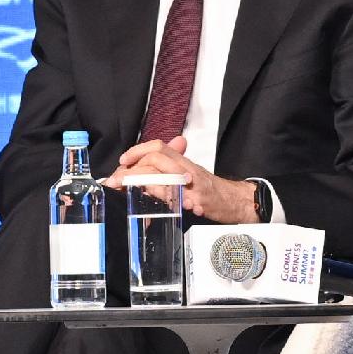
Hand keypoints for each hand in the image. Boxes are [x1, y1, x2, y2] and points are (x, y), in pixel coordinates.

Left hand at [114, 141, 257, 225]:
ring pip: (164, 178)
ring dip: (142, 184)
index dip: (138, 151)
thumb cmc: (209, 188)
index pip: (158, 147)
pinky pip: (181, 199)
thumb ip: (167, 167)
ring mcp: (193, 186)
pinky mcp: (200, 202)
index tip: (123, 161)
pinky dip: (166, 200)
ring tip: (126, 190)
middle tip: (117, 181)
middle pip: (156, 160)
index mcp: (182, 161)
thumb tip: (142, 165)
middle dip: (132, 170)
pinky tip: (152, 205)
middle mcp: (187, 170)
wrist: (235, 200)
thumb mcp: (188, 172)